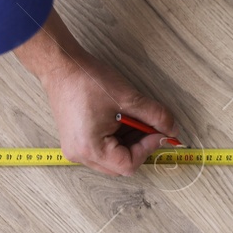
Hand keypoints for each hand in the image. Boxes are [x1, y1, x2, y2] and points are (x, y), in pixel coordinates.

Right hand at [40, 50, 178, 175]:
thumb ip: (155, 116)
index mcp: (91, 149)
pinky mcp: (76, 141)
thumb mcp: (128, 98)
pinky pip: (103, 149)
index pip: (129, 164)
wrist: (61, 67)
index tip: (158, 131)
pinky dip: (117, 138)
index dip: (148, 148)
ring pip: (113, 158)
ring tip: (132, 117)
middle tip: (149, 125)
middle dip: (139, 146)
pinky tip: (121, 118)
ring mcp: (76, 149)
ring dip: (129, 141)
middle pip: (120, 165)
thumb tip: (171, 130)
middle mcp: (80, 155)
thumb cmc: (88, 81)